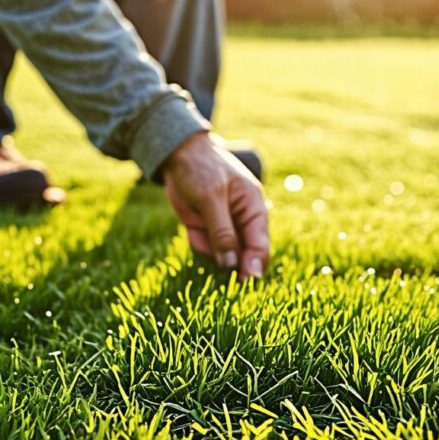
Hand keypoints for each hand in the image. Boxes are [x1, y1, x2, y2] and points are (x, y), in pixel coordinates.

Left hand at [162, 132, 269, 279]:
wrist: (178, 155)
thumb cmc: (201, 168)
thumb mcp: (210, 197)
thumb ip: (221, 231)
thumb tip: (231, 265)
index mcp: (254, 208)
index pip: (260, 244)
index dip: (255, 265)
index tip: (247, 282)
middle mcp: (243, 221)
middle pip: (246, 256)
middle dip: (235, 268)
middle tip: (226, 284)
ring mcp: (226, 228)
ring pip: (224, 257)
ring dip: (211, 253)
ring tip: (197, 227)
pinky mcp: (208, 231)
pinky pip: (206, 250)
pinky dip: (198, 244)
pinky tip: (191, 226)